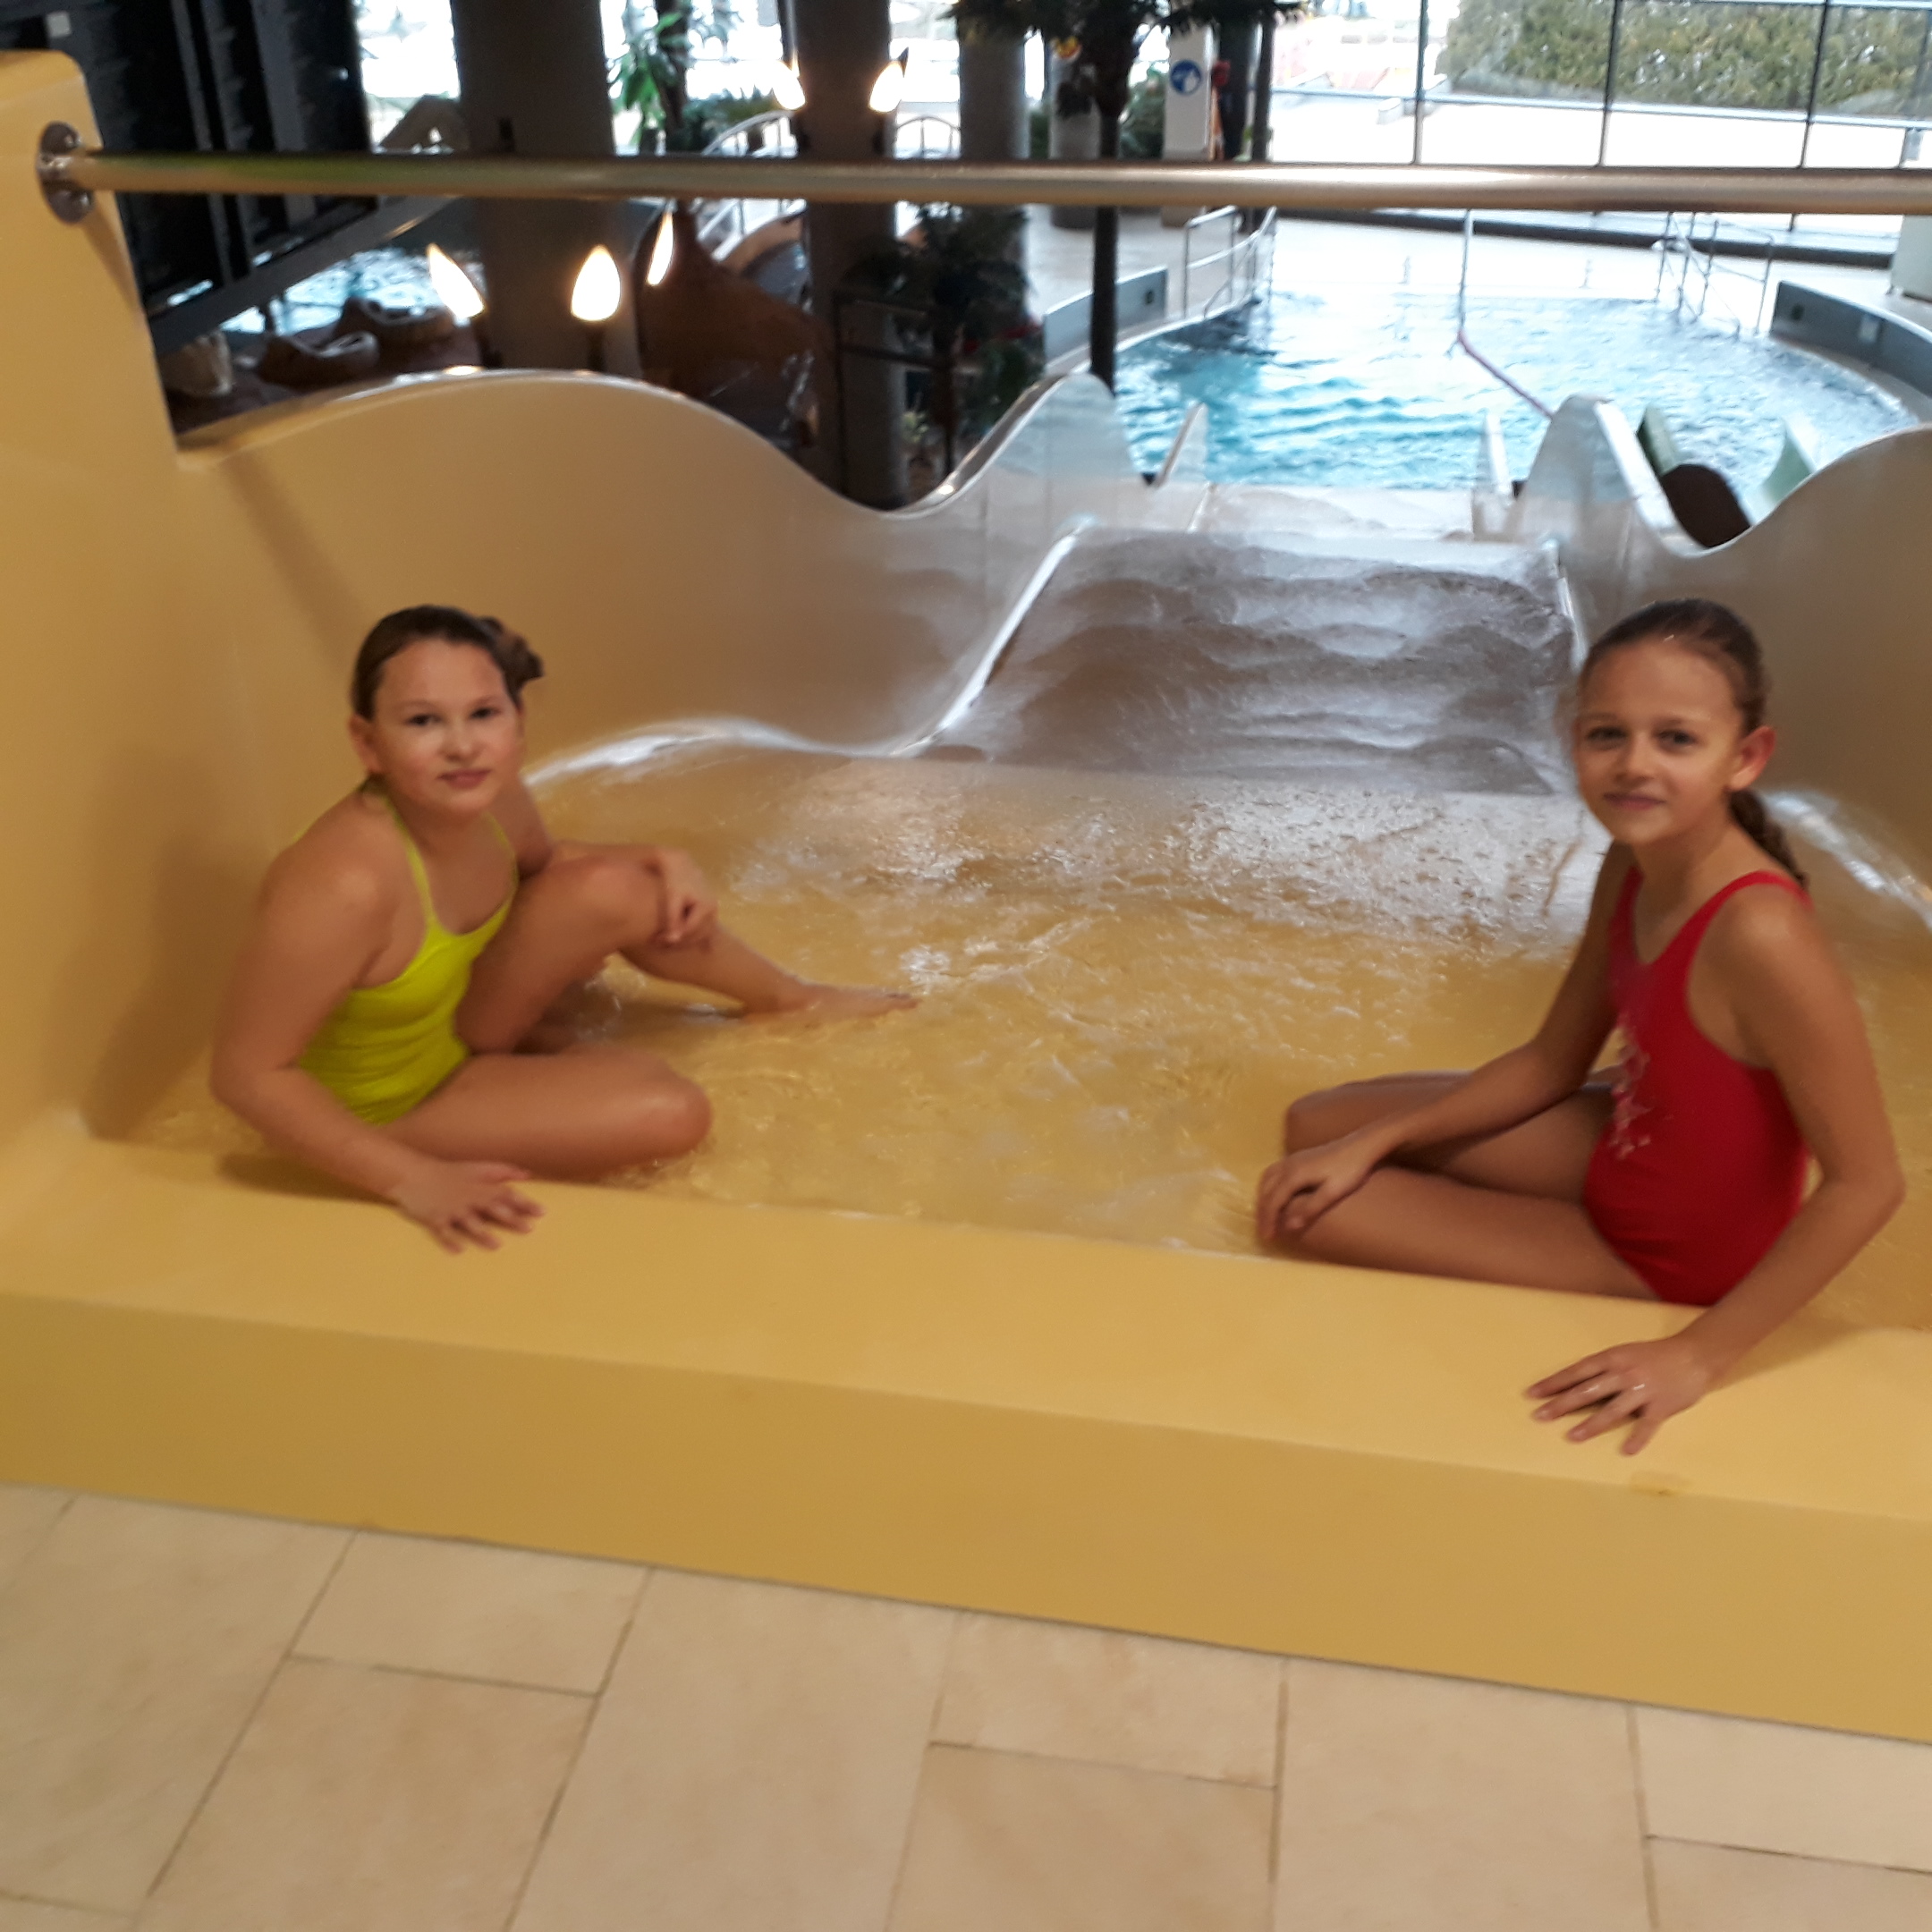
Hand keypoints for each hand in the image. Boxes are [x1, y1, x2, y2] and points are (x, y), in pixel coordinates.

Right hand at [389, 1159, 542, 1252]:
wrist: (413, 1174)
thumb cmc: (450, 1173)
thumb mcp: (477, 1168)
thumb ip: (503, 1171)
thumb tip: (528, 1176)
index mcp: (480, 1186)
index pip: (506, 1195)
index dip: (524, 1203)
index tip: (542, 1213)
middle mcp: (468, 1198)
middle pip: (492, 1209)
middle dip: (510, 1219)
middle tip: (528, 1229)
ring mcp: (451, 1209)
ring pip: (468, 1222)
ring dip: (482, 1233)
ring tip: (497, 1244)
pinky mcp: (434, 1218)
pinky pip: (442, 1231)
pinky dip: (449, 1240)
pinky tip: (458, 1251)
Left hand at [651, 848, 717, 947]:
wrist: (679, 863)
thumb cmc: (675, 879)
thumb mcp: (673, 899)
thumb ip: (673, 920)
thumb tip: (673, 941)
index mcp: (707, 908)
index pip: (689, 932)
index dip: (672, 939)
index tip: (655, 941)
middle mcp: (713, 910)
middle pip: (696, 935)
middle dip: (678, 942)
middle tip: (657, 944)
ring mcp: (712, 911)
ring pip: (700, 934)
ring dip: (684, 940)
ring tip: (665, 941)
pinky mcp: (707, 910)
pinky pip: (704, 929)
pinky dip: (701, 940)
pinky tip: (704, 952)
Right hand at [1255, 1135, 1380, 1244]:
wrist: (1361, 1146)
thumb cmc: (1350, 1170)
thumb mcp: (1332, 1192)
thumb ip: (1310, 1209)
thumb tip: (1289, 1227)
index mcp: (1294, 1175)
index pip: (1273, 1201)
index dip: (1268, 1220)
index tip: (1268, 1237)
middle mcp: (1287, 1165)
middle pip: (1266, 1191)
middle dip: (1262, 1213)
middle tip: (1265, 1231)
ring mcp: (1291, 1159)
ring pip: (1266, 1180)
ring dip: (1263, 1199)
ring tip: (1266, 1215)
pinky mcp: (1297, 1157)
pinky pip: (1272, 1172)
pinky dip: (1268, 1187)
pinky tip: (1274, 1194)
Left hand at [1526, 1334, 1718, 1454]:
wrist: (1694, 1355)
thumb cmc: (1654, 1356)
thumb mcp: (1624, 1354)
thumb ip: (1604, 1370)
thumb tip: (1576, 1386)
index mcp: (1612, 1358)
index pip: (1576, 1372)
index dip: (1553, 1382)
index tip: (1532, 1394)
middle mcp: (1623, 1373)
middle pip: (1587, 1391)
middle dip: (1561, 1404)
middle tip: (1539, 1416)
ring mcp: (1642, 1390)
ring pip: (1612, 1410)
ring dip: (1591, 1425)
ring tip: (1571, 1437)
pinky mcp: (1662, 1406)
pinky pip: (1647, 1425)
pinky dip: (1637, 1438)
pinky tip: (1626, 1451)